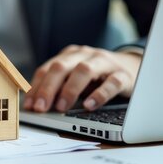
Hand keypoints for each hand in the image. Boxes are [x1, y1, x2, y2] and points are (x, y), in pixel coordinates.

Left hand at [24, 45, 141, 112]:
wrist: (133, 66)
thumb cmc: (98, 76)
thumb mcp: (76, 78)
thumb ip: (59, 86)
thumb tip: (38, 105)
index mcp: (70, 55)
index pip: (47, 69)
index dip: (36, 87)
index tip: (29, 106)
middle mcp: (85, 55)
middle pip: (61, 67)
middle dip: (48, 88)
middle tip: (40, 108)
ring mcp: (105, 63)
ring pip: (84, 71)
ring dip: (70, 89)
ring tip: (61, 107)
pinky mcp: (123, 75)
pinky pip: (111, 83)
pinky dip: (99, 94)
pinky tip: (89, 106)